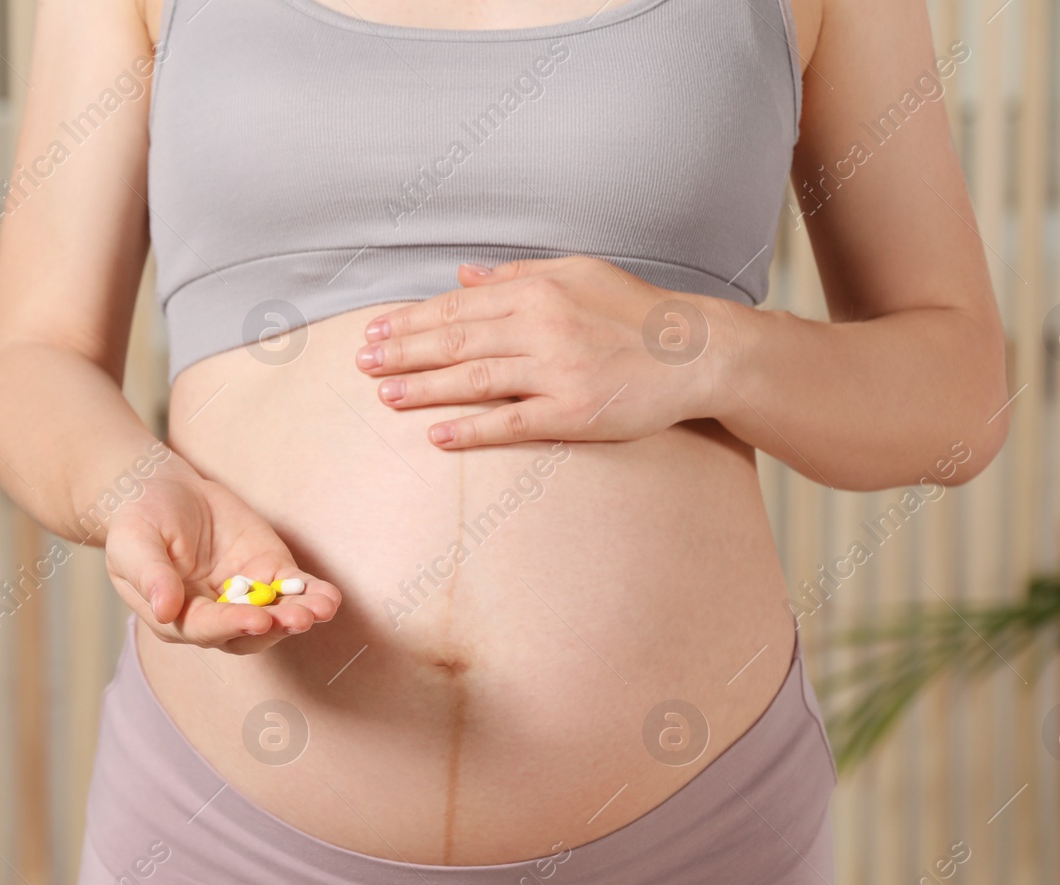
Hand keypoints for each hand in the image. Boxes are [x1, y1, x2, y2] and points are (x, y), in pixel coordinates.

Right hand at [102, 465, 341, 652]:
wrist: (162, 489)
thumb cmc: (139, 520)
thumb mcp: (134, 543)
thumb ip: (149, 576)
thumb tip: (164, 610)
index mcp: (178, 617)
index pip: (208, 628)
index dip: (233, 625)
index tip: (258, 620)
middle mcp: (215, 614)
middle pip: (249, 633)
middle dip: (275, 626)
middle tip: (298, 619)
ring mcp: (245, 596)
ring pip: (277, 615)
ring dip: (300, 615)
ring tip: (321, 608)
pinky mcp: (268, 571)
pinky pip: (294, 588)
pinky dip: (313, 594)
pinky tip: (329, 598)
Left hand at [354, 256, 727, 447]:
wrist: (696, 351)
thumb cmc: (635, 311)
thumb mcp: (579, 273)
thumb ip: (518, 275)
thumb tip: (463, 276)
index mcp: (539, 290)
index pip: (459, 306)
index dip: (412, 320)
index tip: (375, 332)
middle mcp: (542, 327)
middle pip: (456, 340)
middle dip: (403, 352)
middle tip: (363, 364)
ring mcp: (556, 371)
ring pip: (474, 379)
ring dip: (424, 388)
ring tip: (385, 396)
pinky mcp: (573, 413)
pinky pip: (510, 422)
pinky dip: (470, 428)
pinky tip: (437, 436)